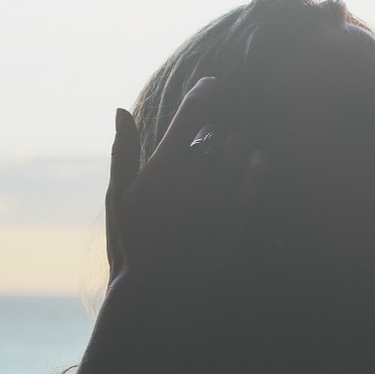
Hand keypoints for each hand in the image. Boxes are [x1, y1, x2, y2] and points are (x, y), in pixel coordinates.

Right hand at [105, 77, 269, 296]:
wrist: (156, 290)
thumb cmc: (131, 243)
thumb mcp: (117, 196)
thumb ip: (123, 150)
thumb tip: (121, 109)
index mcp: (164, 166)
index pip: (192, 111)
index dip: (204, 90)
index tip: (211, 83)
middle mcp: (194, 176)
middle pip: (212, 133)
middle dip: (206, 136)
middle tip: (197, 151)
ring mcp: (218, 196)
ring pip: (236, 148)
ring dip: (231, 146)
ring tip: (222, 158)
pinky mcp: (236, 215)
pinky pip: (256, 173)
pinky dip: (257, 161)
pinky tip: (253, 160)